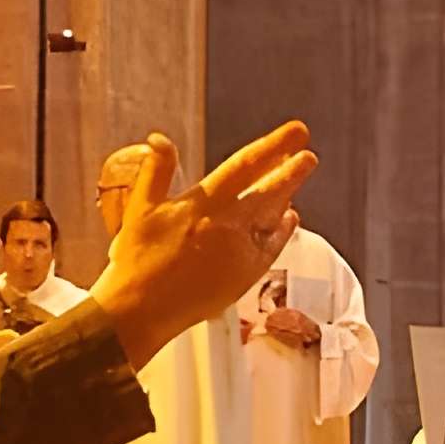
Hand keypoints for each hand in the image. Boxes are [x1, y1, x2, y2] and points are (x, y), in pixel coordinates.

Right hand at [88, 125, 318, 369]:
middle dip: (292, 170)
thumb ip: (155, 170)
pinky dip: (283, 230)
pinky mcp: (245, 276)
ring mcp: (240, 252)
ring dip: (288, 194)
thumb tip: (160, 138)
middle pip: (269, 190)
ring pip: (273, 216)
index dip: (274, 146)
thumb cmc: (136, 261)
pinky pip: (273, 246)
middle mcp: (227, 225)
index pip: (245, 166)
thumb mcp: (139, 209)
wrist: (141, 311)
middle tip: (308, 155)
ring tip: (298, 178)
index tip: (296, 133)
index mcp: (202, 204)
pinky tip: (288, 218)